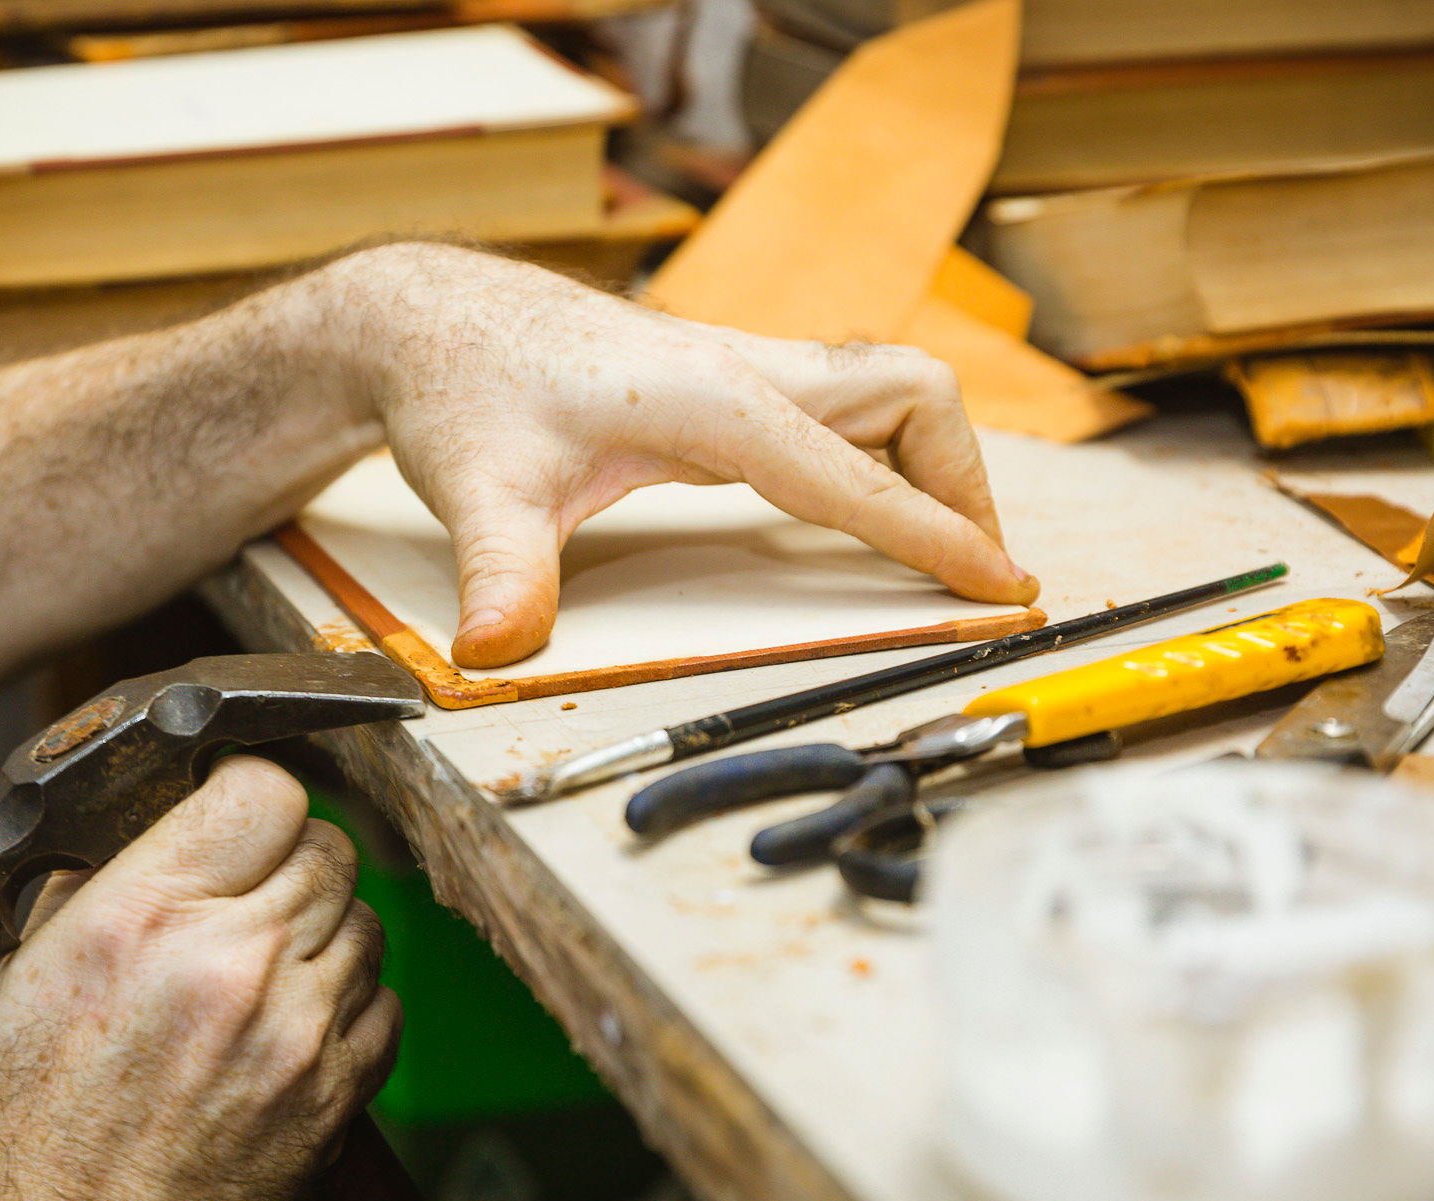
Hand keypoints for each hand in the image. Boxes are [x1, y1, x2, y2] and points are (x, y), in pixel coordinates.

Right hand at [0, 756, 400, 1200]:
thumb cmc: (39, 1135)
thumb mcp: (29, 978)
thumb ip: (101, 884)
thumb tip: (159, 825)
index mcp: (143, 917)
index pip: (263, 791)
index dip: (250, 795)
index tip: (235, 817)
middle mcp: (233, 962)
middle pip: (326, 845)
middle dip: (289, 860)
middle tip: (249, 895)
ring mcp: (297, 1029)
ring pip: (366, 918)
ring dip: (327, 928)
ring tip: (269, 965)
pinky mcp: (337, 1090)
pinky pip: (387, 1002)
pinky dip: (353, 1001)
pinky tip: (297, 1022)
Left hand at [323, 243, 1037, 667]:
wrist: (430, 318)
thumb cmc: (462, 389)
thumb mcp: (477, 493)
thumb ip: (501, 575)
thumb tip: (499, 649)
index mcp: (713, 399)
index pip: (861, 475)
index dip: (940, 537)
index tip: (1003, 586)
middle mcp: (743, 367)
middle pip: (914, 395)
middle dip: (964, 481)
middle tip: (975, 570)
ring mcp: (737, 364)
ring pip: (886, 388)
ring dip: (931, 458)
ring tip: (936, 545)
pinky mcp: (721, 376)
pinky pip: (840, 404)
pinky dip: (879, 452)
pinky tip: (858, 505)